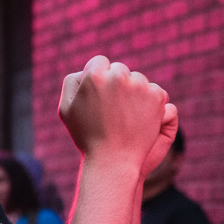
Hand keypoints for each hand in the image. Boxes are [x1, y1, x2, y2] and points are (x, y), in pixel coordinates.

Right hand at [59, 55, 175, 175]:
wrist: (112, 161)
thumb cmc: (87, 137)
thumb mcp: (67, 110)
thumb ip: (73, 83)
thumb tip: (86, 70)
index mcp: (94, 76)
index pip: (99, 62)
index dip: (99, 79)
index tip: (100, 97)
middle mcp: (117, 76)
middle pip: (119, 70)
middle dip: (117, 86)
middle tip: (112, 111)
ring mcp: (139, 86)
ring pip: (138, 80)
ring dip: (134, 94)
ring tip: (125, 118)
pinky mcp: (156, 97)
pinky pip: (154, 91)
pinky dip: (150, 104)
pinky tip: (140, 120)